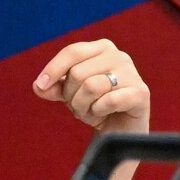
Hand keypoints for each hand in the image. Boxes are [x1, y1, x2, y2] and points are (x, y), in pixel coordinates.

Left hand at [32, 38, 150, 133]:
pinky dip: (99, 112)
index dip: (53, 69)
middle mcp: (119, 56)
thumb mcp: (70, 94)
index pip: (72, 52)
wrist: (120, 130)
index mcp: (102, 49)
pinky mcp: (140, 93)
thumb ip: (53, 87)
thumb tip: (39, 86)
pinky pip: (108, 101)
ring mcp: (132, 74)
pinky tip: (104, 114)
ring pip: (92, 86)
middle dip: (71, 96)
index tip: (41, 85)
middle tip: (80, 106)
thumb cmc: (96, 106)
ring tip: (90, 111)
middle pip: (78, 73)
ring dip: (83, 106)